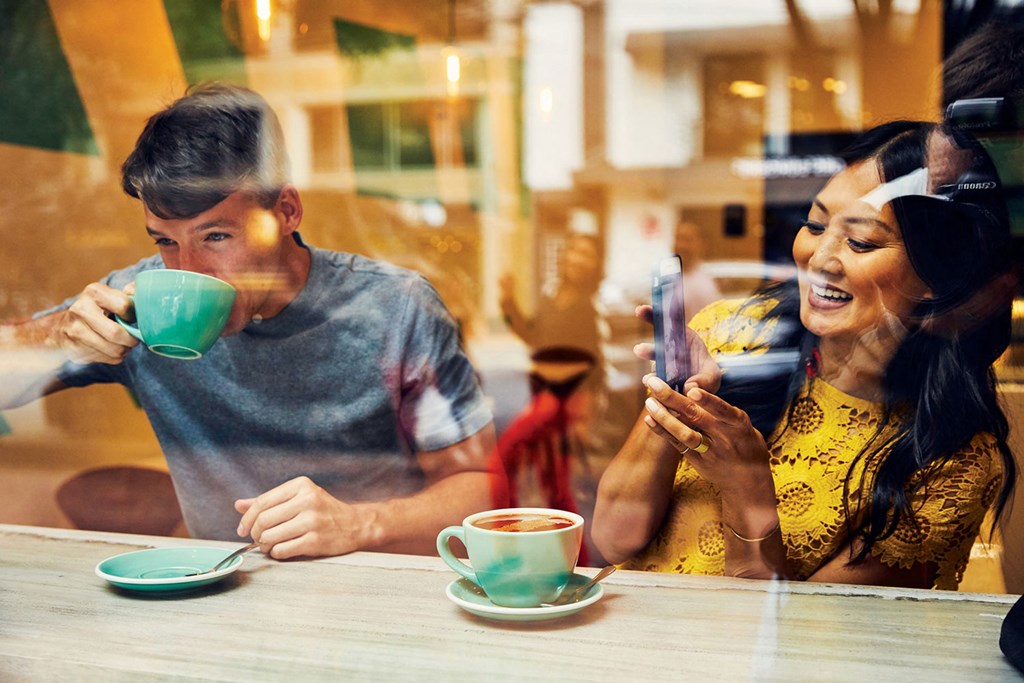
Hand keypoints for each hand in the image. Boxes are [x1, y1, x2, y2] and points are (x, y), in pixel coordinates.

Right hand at [55, 282, 138, 363]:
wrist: (62, 327)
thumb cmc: (96, 310)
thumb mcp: (109, 296)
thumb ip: (129, 294)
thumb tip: (144, 297)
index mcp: (94, 292)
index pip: (124, 306)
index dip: (133, 316)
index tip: (131, 318)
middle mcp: (81, 310)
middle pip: (117, 333)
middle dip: (131, 340)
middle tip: (133, 339)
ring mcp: (75, 330)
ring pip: (114, 350)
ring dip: (124, 350)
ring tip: (123, 344)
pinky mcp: (74, 349)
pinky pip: (107, 359)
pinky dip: (114, 357)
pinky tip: (109, 349)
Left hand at [234, 476, 372, 558]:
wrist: (355, 525)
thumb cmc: (324, 511)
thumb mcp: (299, 498)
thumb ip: (269, 501)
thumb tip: (239, 505)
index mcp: (301, 486)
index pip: (263, 502)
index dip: (247, 518)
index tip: (242, 529)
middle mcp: (307, 500)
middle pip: (264, 520)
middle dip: (256, 533)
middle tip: (258, 538)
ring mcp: (312, 521)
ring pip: (270, 537)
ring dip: (264, 545)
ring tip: (270, 545)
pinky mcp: (316, 541)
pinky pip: (282, 550)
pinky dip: (276, 553)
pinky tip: (282, 550)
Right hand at [633, 304, 721, 392]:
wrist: (704, 391)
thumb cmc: (708, 376)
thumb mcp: (712, 375)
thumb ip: (705, 379)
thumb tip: (689, 388)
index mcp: (679, 341)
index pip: (662, 324)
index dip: (650, 315)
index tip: (640, 310)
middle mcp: (666, 356)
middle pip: (653, 350)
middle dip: (647, 350)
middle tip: (639, 350)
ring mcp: (662, 373)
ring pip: (654, 373)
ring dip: (651, 376)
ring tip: (649, 380)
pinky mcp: (661, 389)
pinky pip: (657, 391)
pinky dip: (656, 394)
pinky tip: (657, 398)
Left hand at [641, 374, 769, 494]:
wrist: (749, 480)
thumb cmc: (746, 443)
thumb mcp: (744, 425)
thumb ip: (724, 411)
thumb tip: (696, 389)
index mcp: (739, 424)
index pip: (723, 410)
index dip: (708, 400)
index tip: (691, 388)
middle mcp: (724, 438)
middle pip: (696, 417)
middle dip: (672, 398)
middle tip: (654, 383)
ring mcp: (711, 452)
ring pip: (685, 434)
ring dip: (664, 417)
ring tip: (649, 402)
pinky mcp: (699, 462)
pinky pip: (678, 445)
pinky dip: (663, 431)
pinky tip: (650, 419)